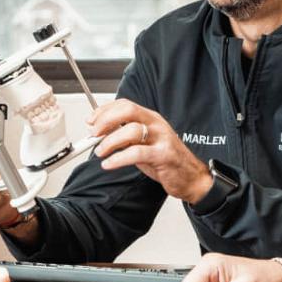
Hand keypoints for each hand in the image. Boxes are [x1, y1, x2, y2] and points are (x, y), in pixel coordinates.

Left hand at [87, 102, 212, 201]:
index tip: (91, 121)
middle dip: (105, 120)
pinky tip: (109, 164)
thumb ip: (125, 136)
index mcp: (150, 118)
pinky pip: (136, 153)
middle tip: (94, 134)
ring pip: (131, 131)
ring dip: (110, 142)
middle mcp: (156, 124)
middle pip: (127, 110)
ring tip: (101, 152)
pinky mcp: (163, 155)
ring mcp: (161, 138)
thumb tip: (101, 134)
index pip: (124, 105)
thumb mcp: (143, 143)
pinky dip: (118, 158)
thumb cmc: (166, 159)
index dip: (104, 111)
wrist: (191, 177)